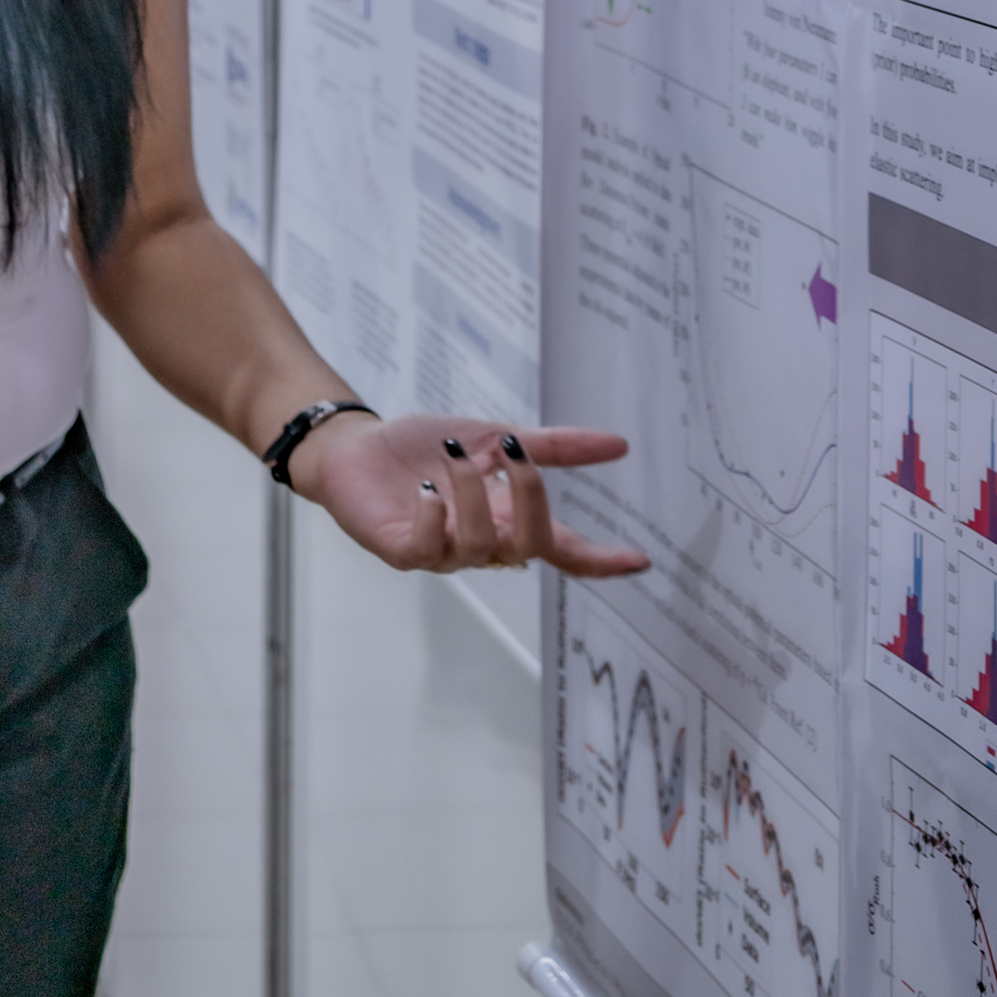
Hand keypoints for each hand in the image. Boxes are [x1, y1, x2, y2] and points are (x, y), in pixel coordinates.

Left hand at [290, 414, 649, 578]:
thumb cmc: (427, 448)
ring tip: (454, 455)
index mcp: (510, 518)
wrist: (358, 445)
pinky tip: (428, 491)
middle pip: (530, 547)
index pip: (564, 550)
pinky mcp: (403, 551)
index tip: (638, 560)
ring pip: (481, 543)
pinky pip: (430, 549)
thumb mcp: (494, 436)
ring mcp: (444, 552)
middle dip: (531, 499)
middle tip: (515, 455)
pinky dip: (436, 517)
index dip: (601, 560)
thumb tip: (618, 443)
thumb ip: (553, 446)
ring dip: (473, 492)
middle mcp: (483, 543)